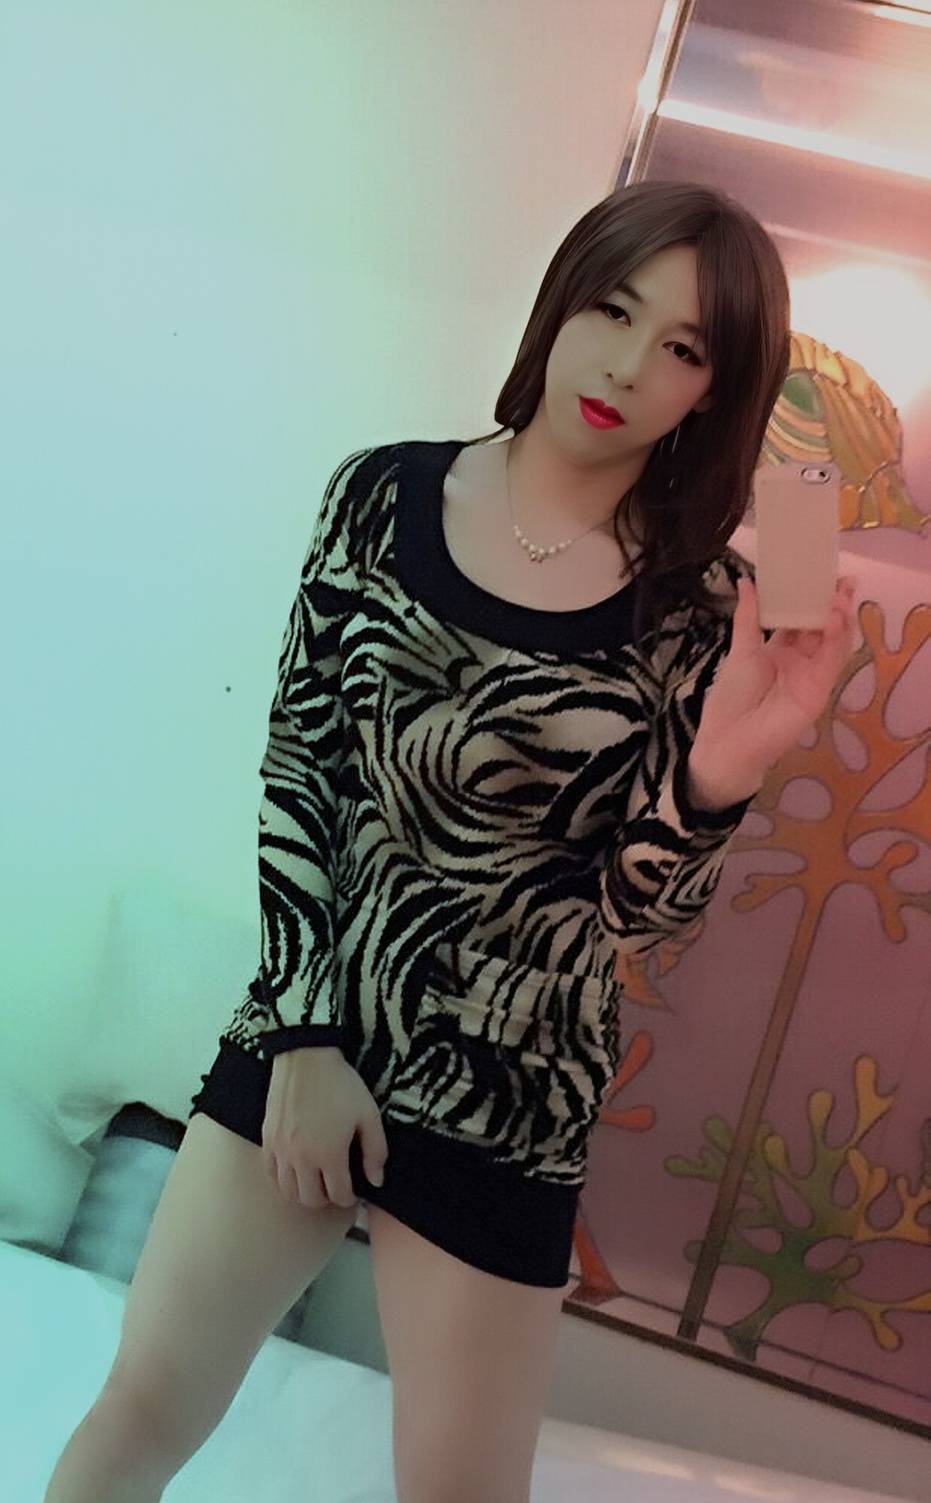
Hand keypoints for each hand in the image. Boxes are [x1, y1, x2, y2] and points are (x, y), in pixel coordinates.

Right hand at [262, 1049, 388, 1209]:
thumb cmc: (340, 1084)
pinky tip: (294, 1170)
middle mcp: (302, 1159)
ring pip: (288, 1192)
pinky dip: (282, 1180)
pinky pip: (270, 1174)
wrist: (306, 1056)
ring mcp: (281, 1150)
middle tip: (335, 1185)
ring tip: (315, 1180)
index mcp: (330, 1154)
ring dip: (304, 1192)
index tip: (353, 1190)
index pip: (339, 1195)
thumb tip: (376, 1180)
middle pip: (311, 1200)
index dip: (350, 1198)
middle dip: (327, 1198)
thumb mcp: (368, 1114)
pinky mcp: (267, 1139)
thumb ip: (375, 1151)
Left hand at [690, 575, 859, 799]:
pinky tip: (833, 620)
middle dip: (834, 603)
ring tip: (840, 595)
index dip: (813, 597)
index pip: (804, 618)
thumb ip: (749, 617)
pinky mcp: (818, 692)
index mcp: (782, 650)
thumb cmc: (732, 699)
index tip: (821, 572)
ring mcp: (812, 676)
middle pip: (823, 627)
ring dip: (839, 618)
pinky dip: (834, 640)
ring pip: (834, 643)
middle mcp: (802, 661)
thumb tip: (746, 581)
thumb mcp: (742, 651)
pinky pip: (830, 663)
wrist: (727, 742)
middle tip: (842, 578)